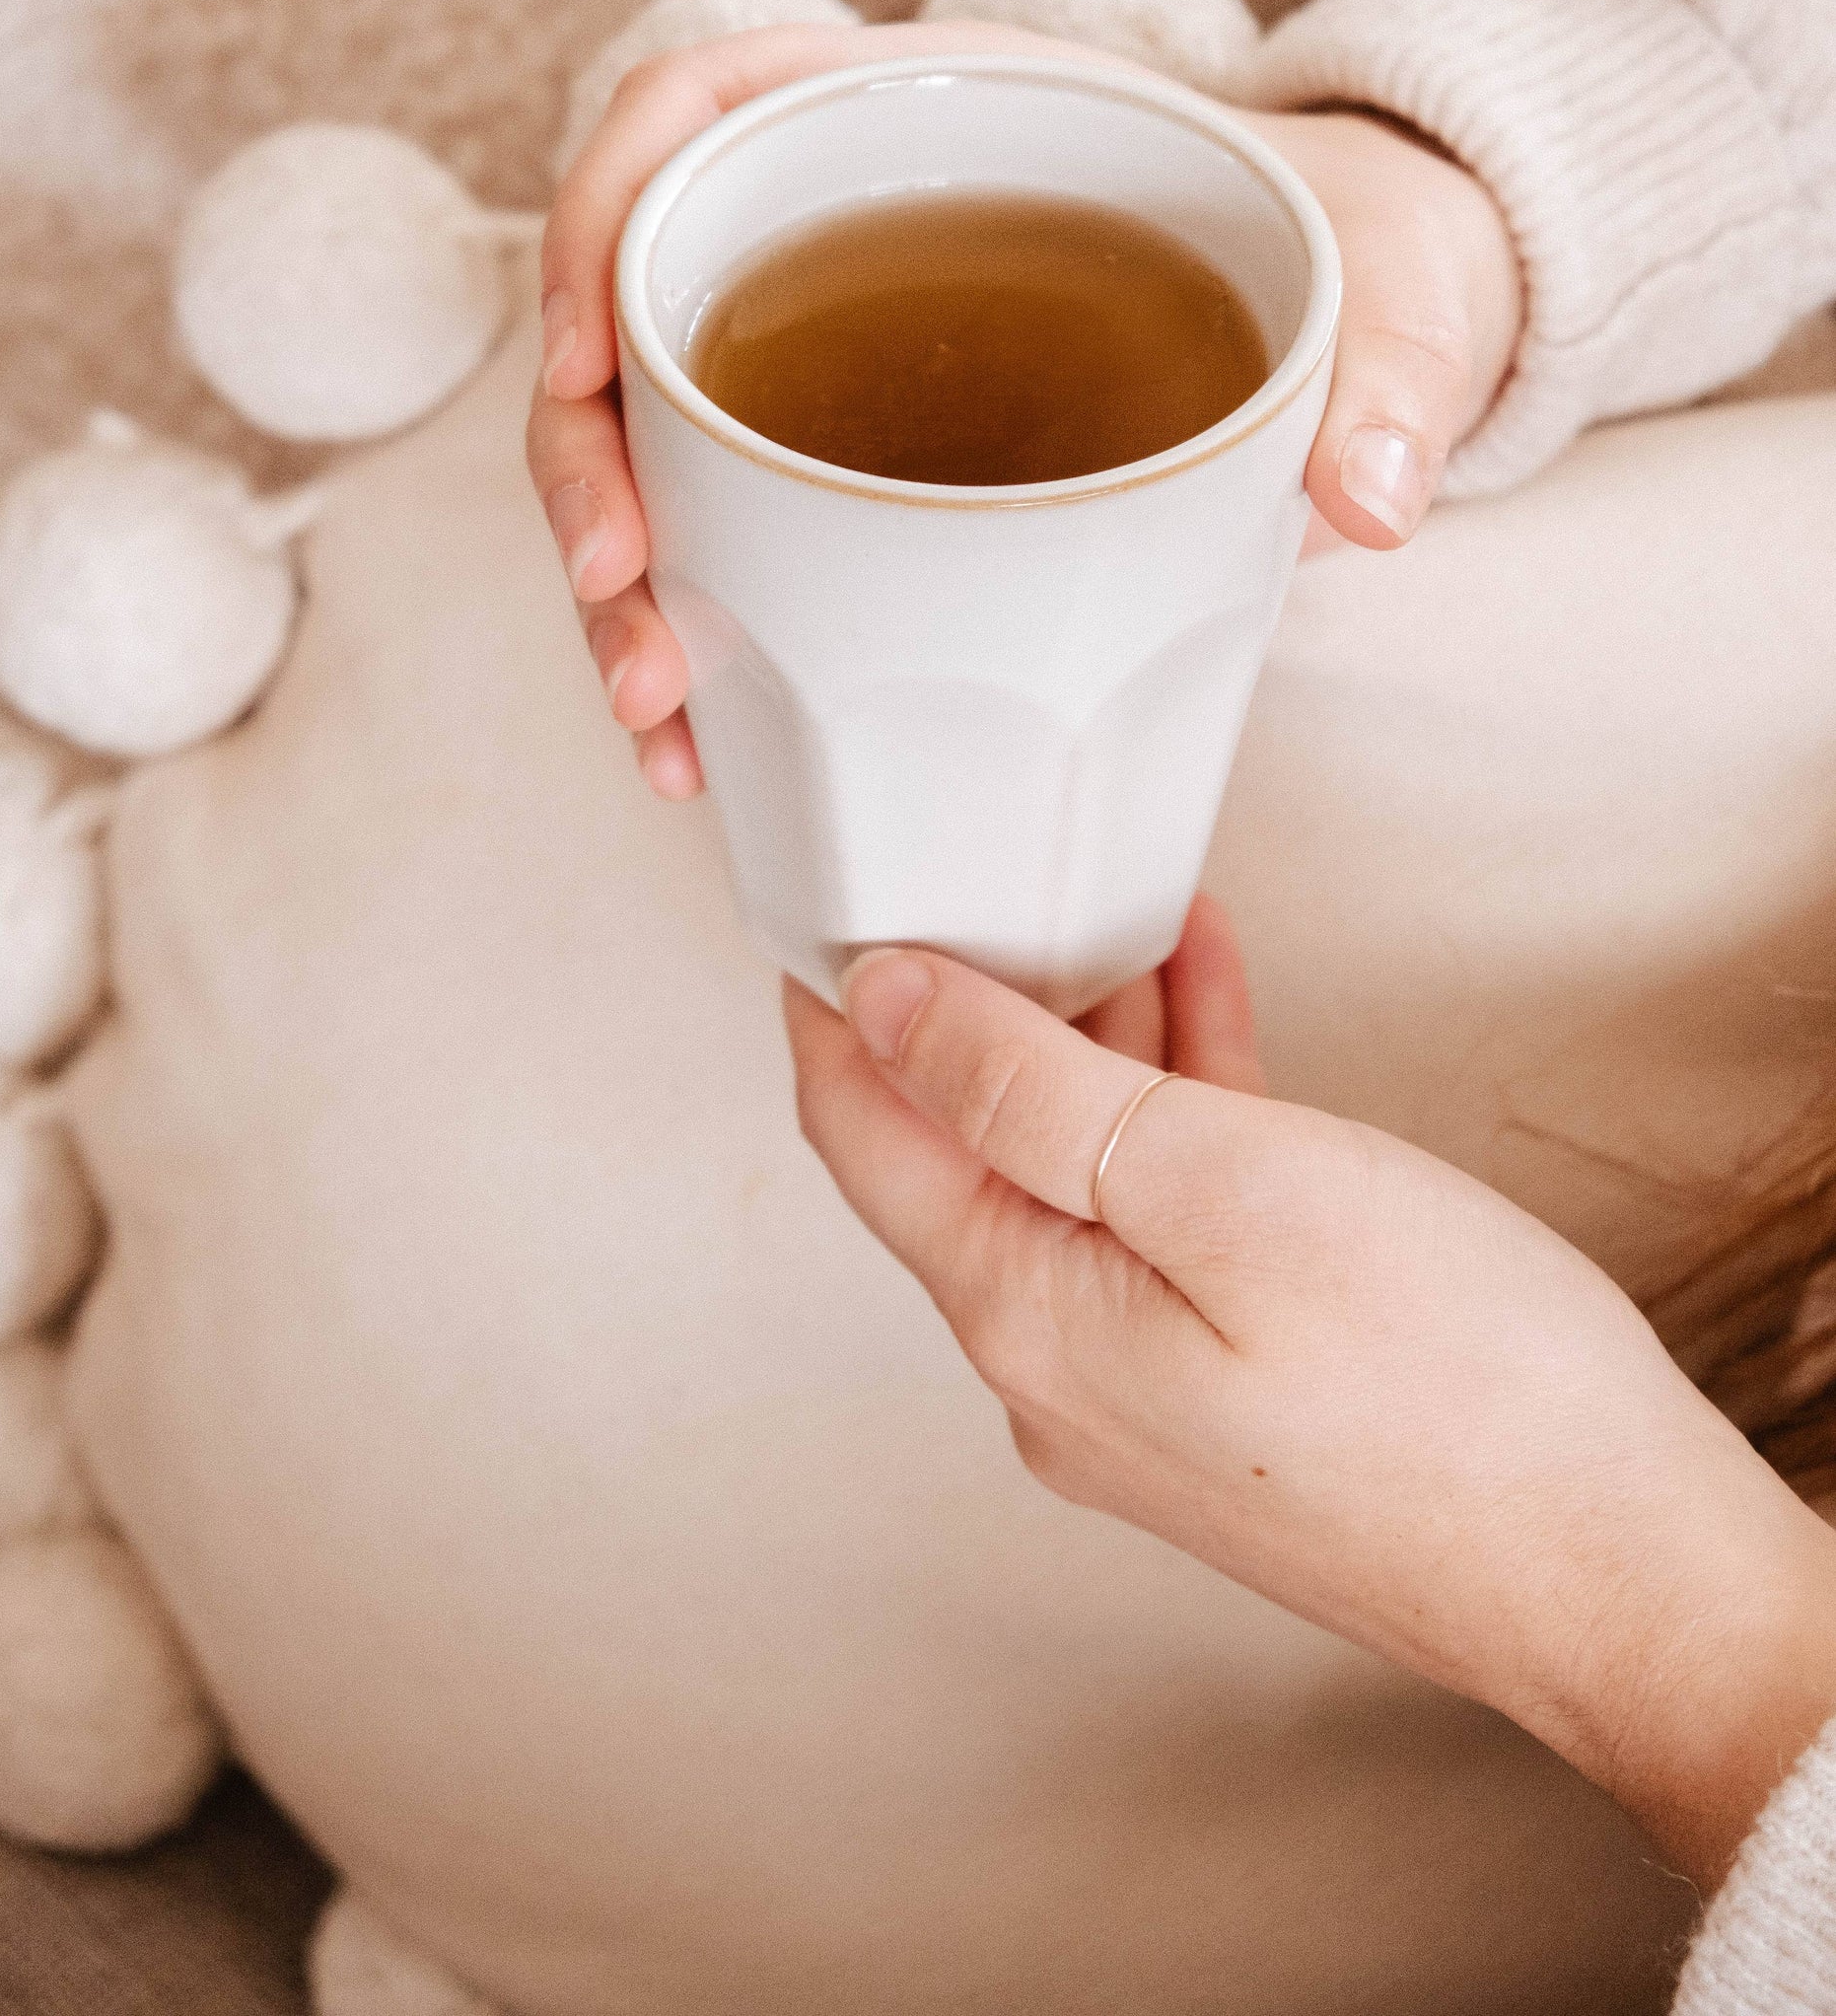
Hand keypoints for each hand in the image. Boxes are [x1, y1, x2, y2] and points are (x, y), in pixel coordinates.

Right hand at [526, 21, 1521, 796]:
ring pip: (659, 442)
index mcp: (937, 109)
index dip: (603, 215)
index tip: (584, 358)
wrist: (1376, 319)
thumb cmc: (1359, 262)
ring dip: (621, 580)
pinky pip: (730, 533)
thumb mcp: (1398, 291)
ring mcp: (842, 349)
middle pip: (638, 304)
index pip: (695, 106)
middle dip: (587, 459)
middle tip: (619, 597)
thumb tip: (1371, 498)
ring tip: (656, 716)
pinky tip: (702, 748)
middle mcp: (852, 218)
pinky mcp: (857, 465)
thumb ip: (1398, 375)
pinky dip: (696, 634)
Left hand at [786, 903, 1835, 1892]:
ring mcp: (1149, 1390)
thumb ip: (1027, 1090)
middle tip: (992, 878)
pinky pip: (1172, 1220)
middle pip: (966, 1152)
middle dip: (979, 1006)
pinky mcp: (1237, 1389)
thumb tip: (887, 1007)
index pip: (864, 1138)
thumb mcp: (1214, 1183)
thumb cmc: (1452, 1393)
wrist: (1623, 1574)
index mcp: (1024, 1320)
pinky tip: (1218, 1014)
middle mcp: (1060, 1372)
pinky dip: (1185, 1107)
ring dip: (1097, 1039)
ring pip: (1078, 1174)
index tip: (828, 905)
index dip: (834, 1009)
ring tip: (1128, 907)